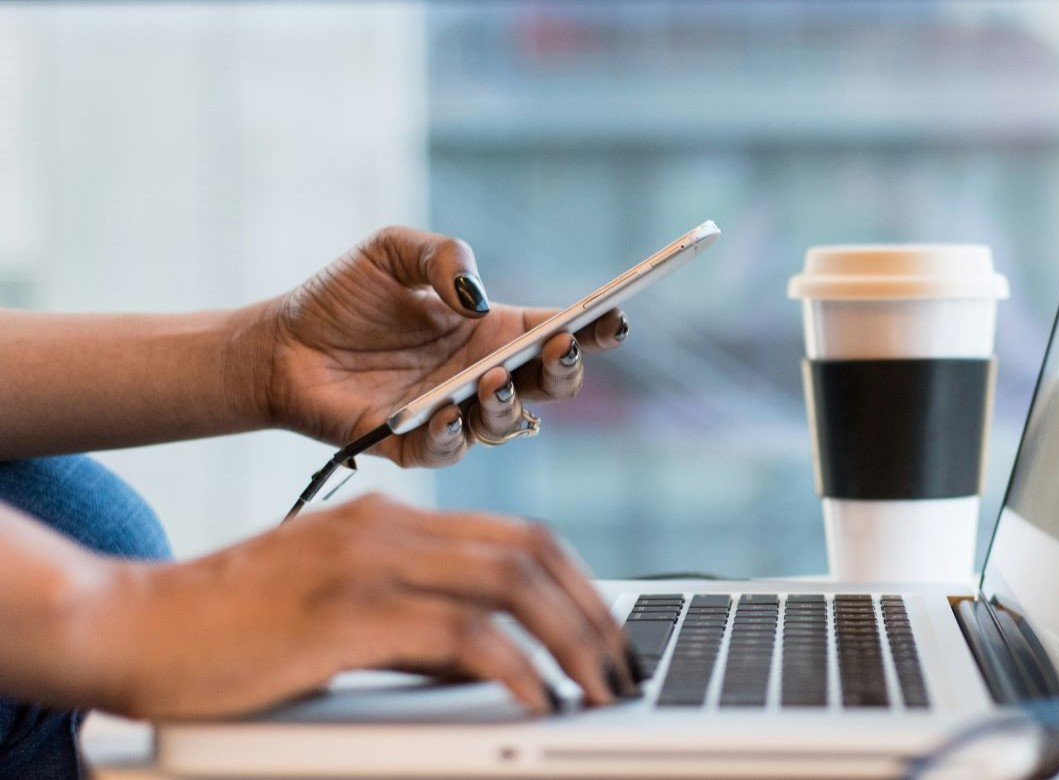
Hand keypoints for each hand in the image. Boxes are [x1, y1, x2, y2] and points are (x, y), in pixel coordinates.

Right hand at [90, 494, 635, 719]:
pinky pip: (461, 635)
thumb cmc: (228, 631)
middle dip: (593, 614)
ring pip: (511, 584)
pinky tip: (537, 699)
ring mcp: (368, 563)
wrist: (129, 627)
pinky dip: (515, 668)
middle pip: (532, 553)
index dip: (579, 583)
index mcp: (390, 519)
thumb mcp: (338, 612)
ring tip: (598, 689)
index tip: (609, 634)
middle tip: (622, 668)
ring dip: (571, 641)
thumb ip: (414, 625)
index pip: (519, 535)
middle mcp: (388, 527)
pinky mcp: (347, 613)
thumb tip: (490, 662)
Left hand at [253, 226, 629, 465]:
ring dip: (510, 404)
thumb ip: (442, 255)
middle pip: (551, 386)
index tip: (613, 315)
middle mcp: (483, 376)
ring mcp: (454, 414)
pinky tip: (445, 410)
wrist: (277, 345)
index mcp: (493, 331)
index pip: (560, 332)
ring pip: (509, 425)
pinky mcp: (413, 445)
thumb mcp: (392, 251)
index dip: (594, 328)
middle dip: (566, 369)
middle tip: (558, 347)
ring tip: (492, 378)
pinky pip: (448, 450)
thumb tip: (476, 297)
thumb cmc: (341, 298)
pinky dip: (453, 434)